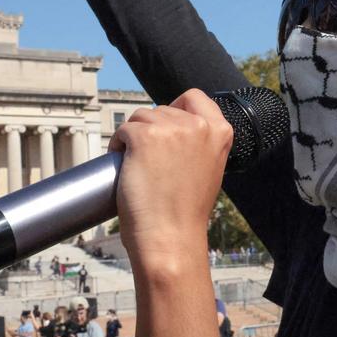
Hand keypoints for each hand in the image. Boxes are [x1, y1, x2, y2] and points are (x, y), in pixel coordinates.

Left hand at [110, 89, 232, 266]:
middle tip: (149, 162)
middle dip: (150, 129)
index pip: (194, 97)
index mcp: (220, 131)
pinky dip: (116, 145)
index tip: (165, 128)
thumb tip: (172, 125)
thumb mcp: (208, 169)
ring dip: (132, 137)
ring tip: (136, 166)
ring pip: (139, 117)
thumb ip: (199, 143)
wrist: (170, 239)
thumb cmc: (185, 212)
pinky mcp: (144, 137)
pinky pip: (122, 130)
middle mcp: (198, 125)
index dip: (174, 108)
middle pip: (162, 109)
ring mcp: (171, 129)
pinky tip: (122, 164)